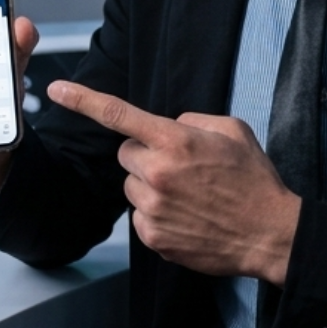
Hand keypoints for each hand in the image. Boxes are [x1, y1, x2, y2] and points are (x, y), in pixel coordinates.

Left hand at [50, 81, 300, 284]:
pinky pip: (139, 216)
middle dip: (145, 156)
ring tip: (189, 195)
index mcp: (174, 141)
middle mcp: (157, 173)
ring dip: (150, 186)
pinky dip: (156, 214)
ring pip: (131, 186)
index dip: (83, 100)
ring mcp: (152, 208)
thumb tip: (168, 126)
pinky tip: (186, 216)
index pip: (118, 115)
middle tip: (180, 167)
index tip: (56, 90)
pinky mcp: (153, 237)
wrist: (270, 233)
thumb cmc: (254, 181)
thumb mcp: (232, 131)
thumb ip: (191, 121)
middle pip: (126, 154)